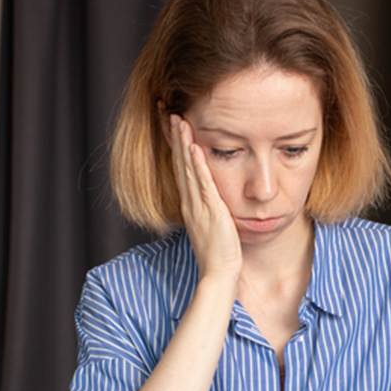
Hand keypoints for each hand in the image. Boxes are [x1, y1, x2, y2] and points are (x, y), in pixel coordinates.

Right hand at [167, 114, 241, 282]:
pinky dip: (197, 164)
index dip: (177, 150)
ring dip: (183, 144)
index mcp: (190, 206)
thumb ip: (209, 212)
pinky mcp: (211, 210)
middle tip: (172, 116)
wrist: (218, 273)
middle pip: (180, 165)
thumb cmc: (218, 254)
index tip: (174, 131)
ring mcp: (198, 206)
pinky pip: (202, 183)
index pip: (182, 172)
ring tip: (180, 122)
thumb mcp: (211, 227)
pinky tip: (194, 147)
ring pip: (188, 169)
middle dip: (176, 139)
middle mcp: (190, 203)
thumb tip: (212, 202)